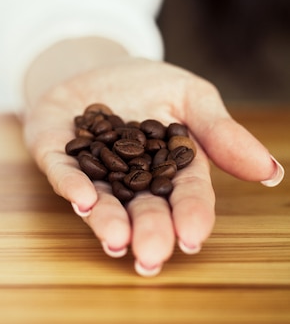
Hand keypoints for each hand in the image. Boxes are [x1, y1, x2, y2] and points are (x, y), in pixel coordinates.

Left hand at [22, 40, 283, 275]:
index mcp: (168, 168)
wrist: (94, 66)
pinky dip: (71, 185)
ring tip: (116, 241)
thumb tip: (271, 172)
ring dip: (107, 221)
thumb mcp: (191, 97)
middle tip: (150, 257)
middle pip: (142, 207)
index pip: (184, 194)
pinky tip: (83, 200)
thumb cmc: (146, 85)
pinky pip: (62, 172)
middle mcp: (129, 178)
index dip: (189, 215)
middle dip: (148, 230)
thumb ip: (221, 133)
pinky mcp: (55, 154)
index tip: (192, 237)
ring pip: (100, 200)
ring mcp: (90, 168)